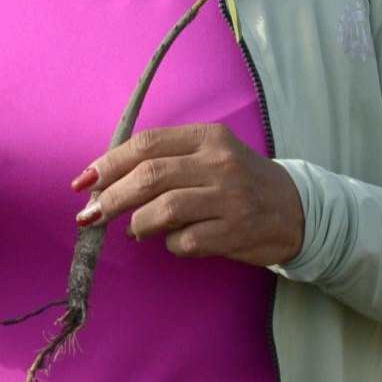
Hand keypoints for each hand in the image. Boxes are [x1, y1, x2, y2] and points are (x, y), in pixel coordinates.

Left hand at [74, 124, 304, 266]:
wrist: (297, 210)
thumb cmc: (239, 182)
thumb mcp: (209, 156)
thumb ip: (165, 161)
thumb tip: (105, 183)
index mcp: (208, 137)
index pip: (147, 144)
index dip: (109, 163)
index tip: (83, 182)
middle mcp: (219, 163)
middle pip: (148, 176)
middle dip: (111, 198)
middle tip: (90, 215)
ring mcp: (229, 198)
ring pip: (162, 210)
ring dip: (137, 224)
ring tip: (134, 230)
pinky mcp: (235, 231)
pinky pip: (184, 241)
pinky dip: (170, 244)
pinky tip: (174, 241)